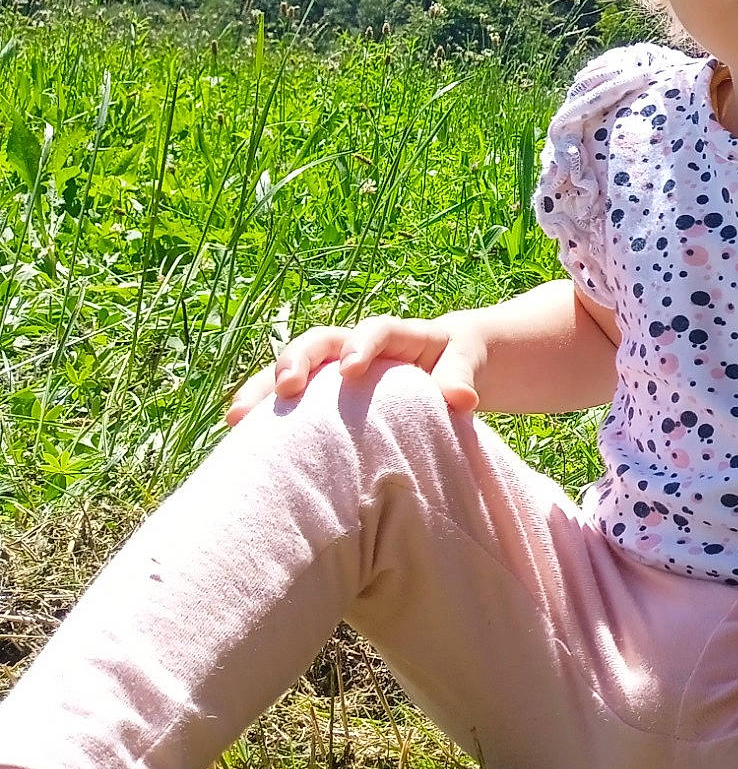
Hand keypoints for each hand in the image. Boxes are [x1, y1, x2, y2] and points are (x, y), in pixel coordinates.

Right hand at [224, 315, 485, 425]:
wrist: (449, 363)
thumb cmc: (460, 363)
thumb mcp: (468, 363)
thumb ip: (461, 377)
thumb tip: (461, 400)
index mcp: (400, 335)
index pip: (378, 330)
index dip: (363, 345)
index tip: (352, 369)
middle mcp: (359, 345)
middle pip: (321, 341)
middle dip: (298, 360)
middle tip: (284, 388)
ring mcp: (335, 368)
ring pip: (292, 368)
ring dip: (263, 388)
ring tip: (237, 418)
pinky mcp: (323, 391)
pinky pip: (288, 397)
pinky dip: (265, 412)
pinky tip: (239, 438)